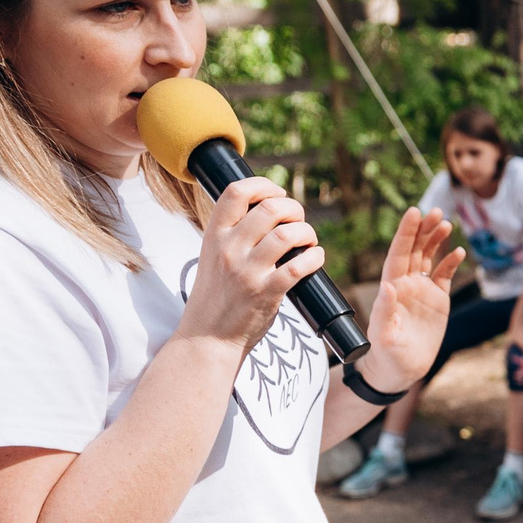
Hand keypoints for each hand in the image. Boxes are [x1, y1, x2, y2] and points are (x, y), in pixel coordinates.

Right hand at [179, 177, 324, 354]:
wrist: (207, 338)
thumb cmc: (216, 296)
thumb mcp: (213, 256)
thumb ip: (234, 234)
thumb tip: (270, 210)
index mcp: (214, 235)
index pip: (236, 191)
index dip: (264, 185)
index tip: (278, 194)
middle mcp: (229, 249)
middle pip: (270, 208)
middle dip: (294, 209)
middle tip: (298, 222)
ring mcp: (247, 272)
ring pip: (287, 235)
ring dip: (307, 233)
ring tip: (307, 242)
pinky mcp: (266, 293)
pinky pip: (299, 266)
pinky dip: (315, 257)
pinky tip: (315, 259)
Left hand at [356, 208, 462, 392]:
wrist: (400, 371)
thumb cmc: (387, 355)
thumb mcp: (385, 335)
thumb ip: (385, 311)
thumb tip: (388, 285)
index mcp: (392, 287)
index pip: (399, 253)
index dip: (406, 233)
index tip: (413, 212)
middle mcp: (405, 284)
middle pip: (414, 249)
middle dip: (423, 229)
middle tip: (435, 211)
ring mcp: (422, 290)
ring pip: (429, 257)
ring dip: (436, 240)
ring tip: (446, 223)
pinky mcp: (437, 300)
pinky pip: (444, 275)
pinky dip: (451, 262)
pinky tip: (459, 252)